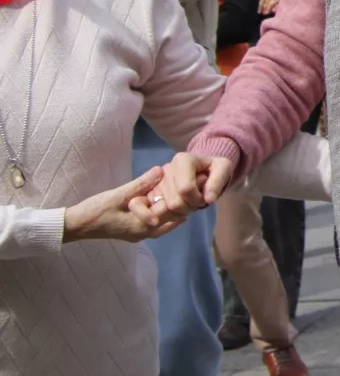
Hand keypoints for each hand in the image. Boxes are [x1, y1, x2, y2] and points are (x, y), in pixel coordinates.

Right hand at [63, 167, 186, 244]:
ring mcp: (139, 234)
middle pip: (172, 217)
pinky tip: (169, 202)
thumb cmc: (95, 210)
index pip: (172, 210)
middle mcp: (144, 233)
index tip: (196, 181)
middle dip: (183, 200)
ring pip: (166, 221)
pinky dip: (165, 213)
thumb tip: (161, 170)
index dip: (184, 195)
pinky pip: (157, 223)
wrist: (76, 226)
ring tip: (186, 191)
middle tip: (197, 184)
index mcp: (143, 225)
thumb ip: (140, 184)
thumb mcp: (118, 195)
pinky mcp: (133, 231)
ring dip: (175, 207)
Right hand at [129, 152, 234, 225]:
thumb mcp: (223, 169)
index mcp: (182, 160)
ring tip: (191, 203)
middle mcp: (166, 170)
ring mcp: (157, 182)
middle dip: (190, 207)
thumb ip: (217, 182)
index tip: (205, 198)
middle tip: (199, 202)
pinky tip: (182, 208)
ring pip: (166, 209)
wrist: (203, 169)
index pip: (185, 188)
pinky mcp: (153, 193)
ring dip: (182, 211)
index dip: (197, 199)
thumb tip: (209, 199)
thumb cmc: (214, 168)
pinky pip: (159, 212)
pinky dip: (173, 214)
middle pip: (174, 201)